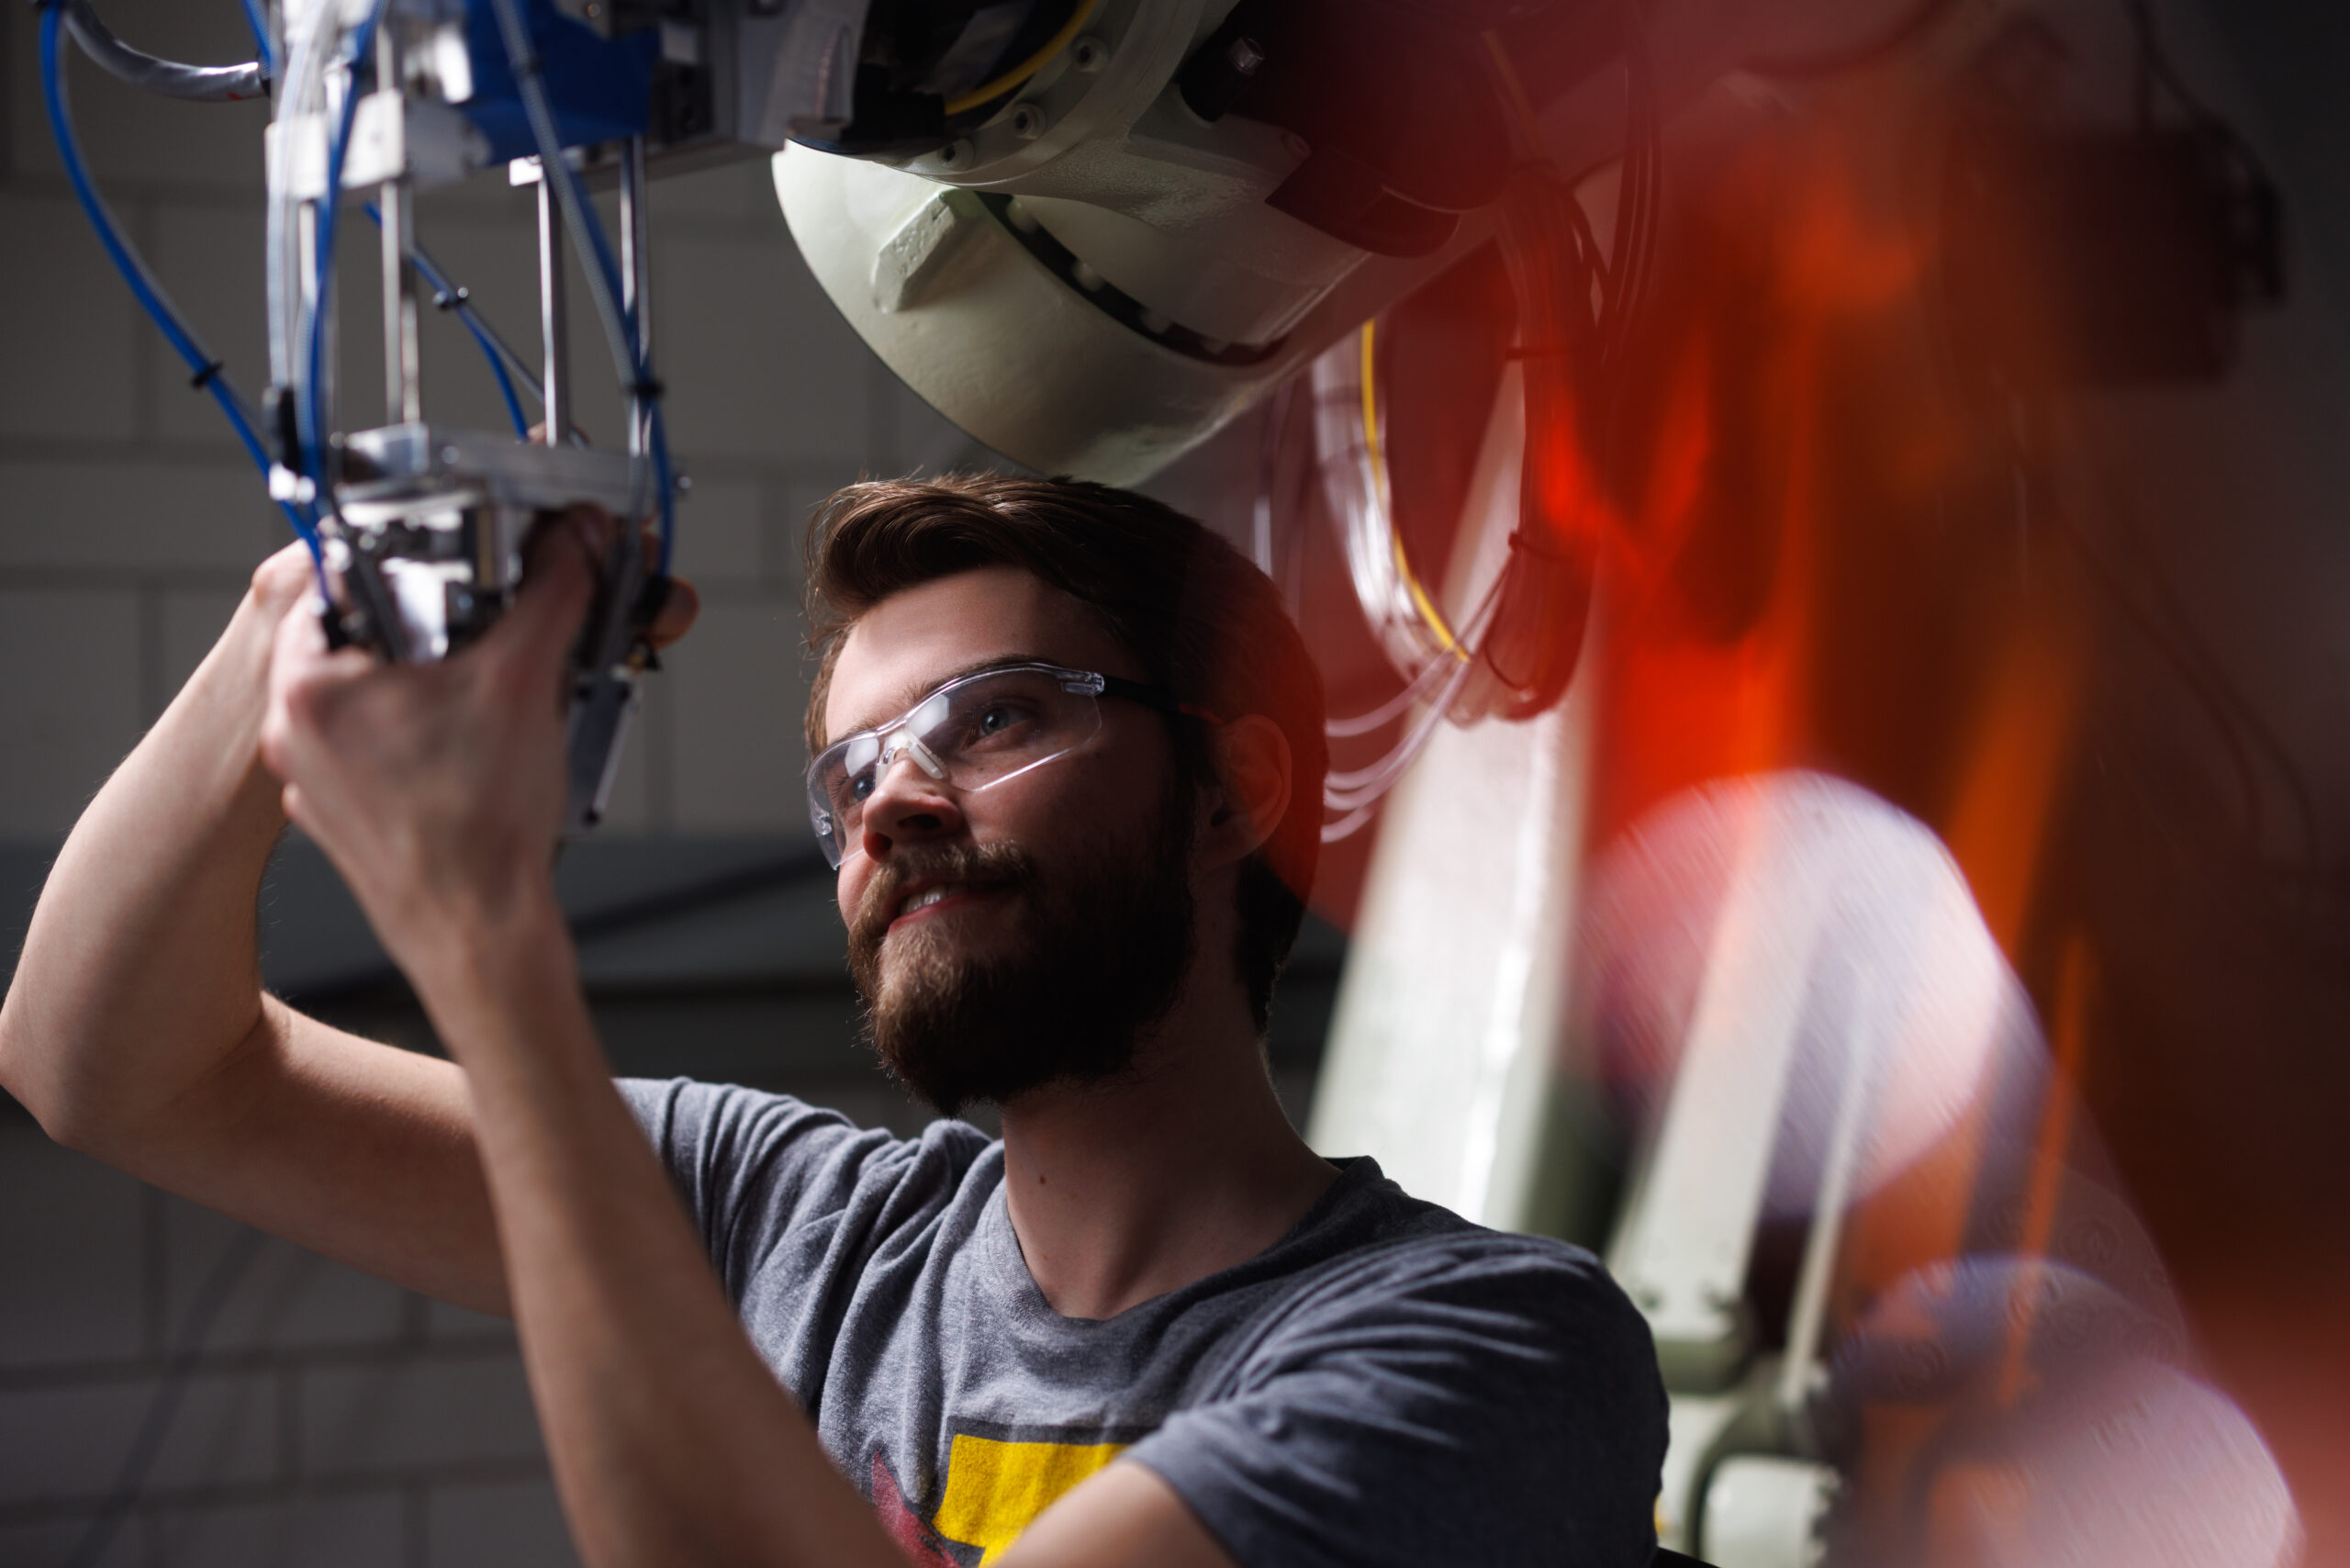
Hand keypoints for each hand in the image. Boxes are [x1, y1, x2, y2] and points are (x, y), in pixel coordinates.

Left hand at [259, 509, 696, 973]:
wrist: (481, 937)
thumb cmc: (480, 832)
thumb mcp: (525, 680)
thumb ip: (552, 592)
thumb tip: (572, 545)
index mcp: (309, 681)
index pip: (351, 573)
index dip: (420, 558)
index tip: (468, 563)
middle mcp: (293, 729)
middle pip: (376, 633)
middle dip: (452, 624)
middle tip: (503, 630)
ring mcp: (314, 778)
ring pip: (384, 692)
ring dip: (449, 680)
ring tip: (507, 692)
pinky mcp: (344, 815)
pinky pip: (388, 747)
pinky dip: (438, 735)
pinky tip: (490, 749)